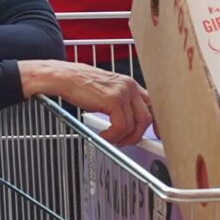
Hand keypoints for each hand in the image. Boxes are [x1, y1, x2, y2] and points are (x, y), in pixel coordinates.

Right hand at [24, 61, 151, 145]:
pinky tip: (103, 134)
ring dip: (123, 137)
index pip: (153, 105)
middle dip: (139, 135)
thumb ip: (121, 105)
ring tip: (110, 138)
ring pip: (134, 125)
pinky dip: (112, 136)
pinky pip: (121, 127)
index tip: (155, 136)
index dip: (156, 123)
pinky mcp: (113, 100)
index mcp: (130, 84)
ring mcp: (123, 92)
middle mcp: (129, 86)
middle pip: (147, 117)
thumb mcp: (106, 92)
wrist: (63, 77)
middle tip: (127, 142)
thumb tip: (129, 123)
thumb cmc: (79, 85)